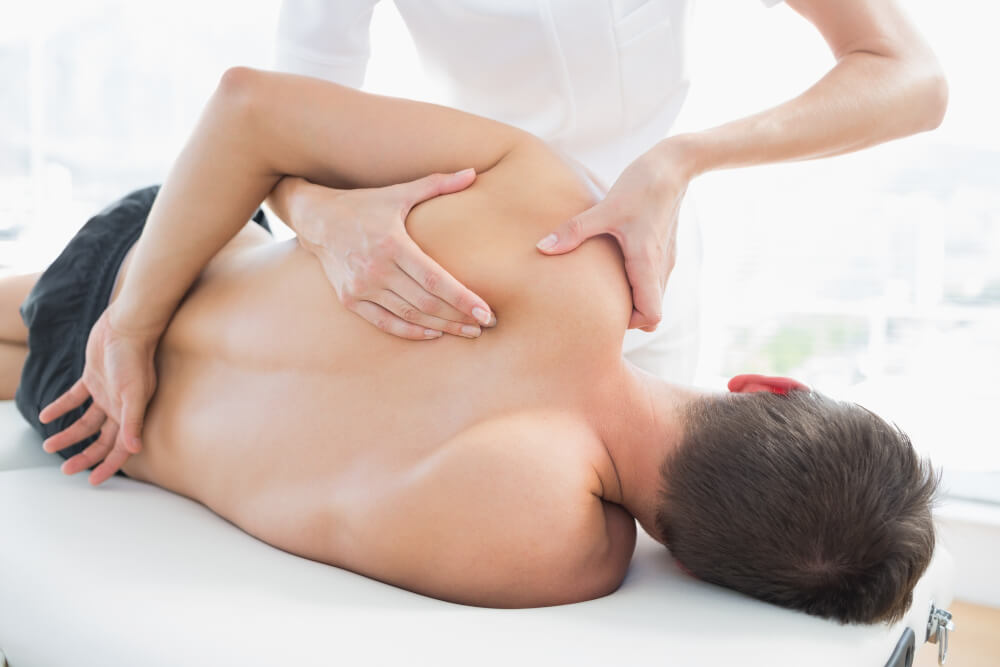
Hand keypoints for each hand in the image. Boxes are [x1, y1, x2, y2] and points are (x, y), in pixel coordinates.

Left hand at [38, 307, 159, 484]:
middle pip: (101, 440)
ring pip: (86, 423)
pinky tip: (45, 415)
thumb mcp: (134, 393)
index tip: (93, 481)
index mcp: (131, 413)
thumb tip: (135, 449)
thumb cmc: (134, 359)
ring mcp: (105, 393)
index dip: (108, 465)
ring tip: (48, 446)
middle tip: (65, 470)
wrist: (126, 327)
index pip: (120, 447)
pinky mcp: (93, 379)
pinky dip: (61, 408)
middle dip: (84, 456)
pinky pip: (74, 399)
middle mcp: (119, 407)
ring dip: (68, 435)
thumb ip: (133, 421)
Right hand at [293, 169, 494, 339]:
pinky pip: (385, 322)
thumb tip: (473, 173)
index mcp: (392, 243)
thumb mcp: (399, 192)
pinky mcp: (350, 299)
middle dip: (459, 317)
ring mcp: (361, 287)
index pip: (435, 279)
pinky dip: (410, 331)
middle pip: (426, 302)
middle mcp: (376, 269)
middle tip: (485, 325)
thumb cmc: (364, 205)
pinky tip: (433, 333)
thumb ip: (438, 185)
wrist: (317, 219)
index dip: (462, 298)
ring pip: (409, 315)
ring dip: (441, 326)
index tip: (485, 312)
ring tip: (467, 331)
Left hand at [535, 140, 695, 331]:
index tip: (607, 313)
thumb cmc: (641, 185)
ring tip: (603, 286)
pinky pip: (652, 279)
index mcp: (647, 263)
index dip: (631, 322)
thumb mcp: (605, 208)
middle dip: (627, 314)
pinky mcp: (664, 249)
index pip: (652, 315)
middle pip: (651, 311)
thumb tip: (543, 247)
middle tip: (597, 304)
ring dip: (632, 297)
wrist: (673, 165)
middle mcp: (660, 266)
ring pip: (652, 295)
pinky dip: (636, 282)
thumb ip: (574, 231)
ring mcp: (665, 259)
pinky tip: (614, 266)